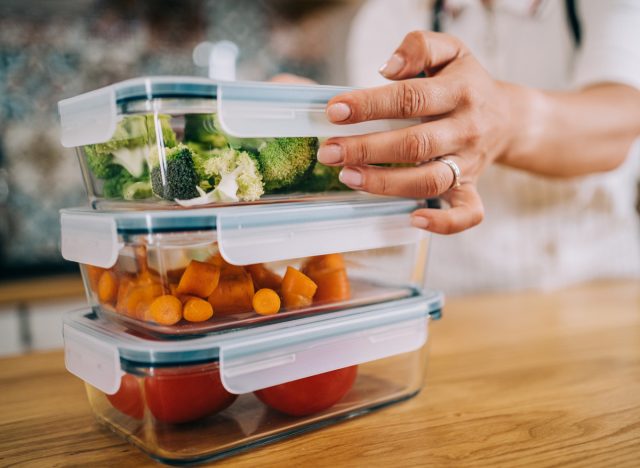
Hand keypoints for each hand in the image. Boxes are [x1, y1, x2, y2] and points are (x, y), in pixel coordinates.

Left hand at [318, 31, 517, 233]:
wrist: (507, 116)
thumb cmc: (465, 83)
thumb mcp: (450, 51)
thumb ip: (420, 47)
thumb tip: (388, 68)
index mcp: (458, 92)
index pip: (409, 99)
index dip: (370, 105)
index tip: (335, 111)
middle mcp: (465, 129)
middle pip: (414, 144)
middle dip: (366, 149)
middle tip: (329, 152)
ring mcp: (469, 163)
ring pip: (430, 180)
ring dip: (386, 183)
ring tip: (348, 177)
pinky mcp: (471, 188)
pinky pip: (467, 213)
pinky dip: (443, 223)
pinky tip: (412, 218)